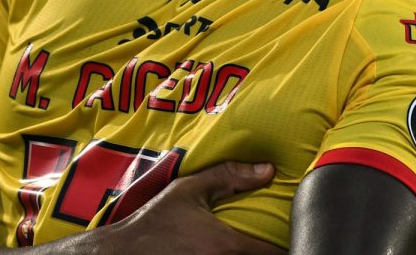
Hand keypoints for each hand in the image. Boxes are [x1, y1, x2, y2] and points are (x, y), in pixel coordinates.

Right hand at [105, 161, 284, 254]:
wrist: (125, 251)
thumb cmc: (156, 221)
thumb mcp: (188, 190)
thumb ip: (229, 176)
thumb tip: (268, 169)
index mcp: (228, 245)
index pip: (275, 254)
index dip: (285, 246)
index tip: (290, 235)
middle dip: (271, 251)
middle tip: (273, 239)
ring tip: (254, 245)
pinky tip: (232, 252)